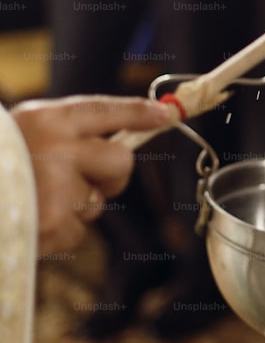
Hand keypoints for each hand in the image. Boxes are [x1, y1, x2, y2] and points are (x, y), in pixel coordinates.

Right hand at [11, 95, 171, 253]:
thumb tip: (118, 141)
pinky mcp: (53, 224)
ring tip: (33, 201)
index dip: (138, 113)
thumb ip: (64, 132)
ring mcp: (57, 187)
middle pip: (121, 161)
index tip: (164, 115)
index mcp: (45, 119)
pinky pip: (78, 230)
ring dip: (75, 206)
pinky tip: (28, 223)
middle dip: (111, 176)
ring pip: (98, 200)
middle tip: (79, 180)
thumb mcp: (21, 134)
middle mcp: (57, 147)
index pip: (104, 110)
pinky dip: (58, 232)